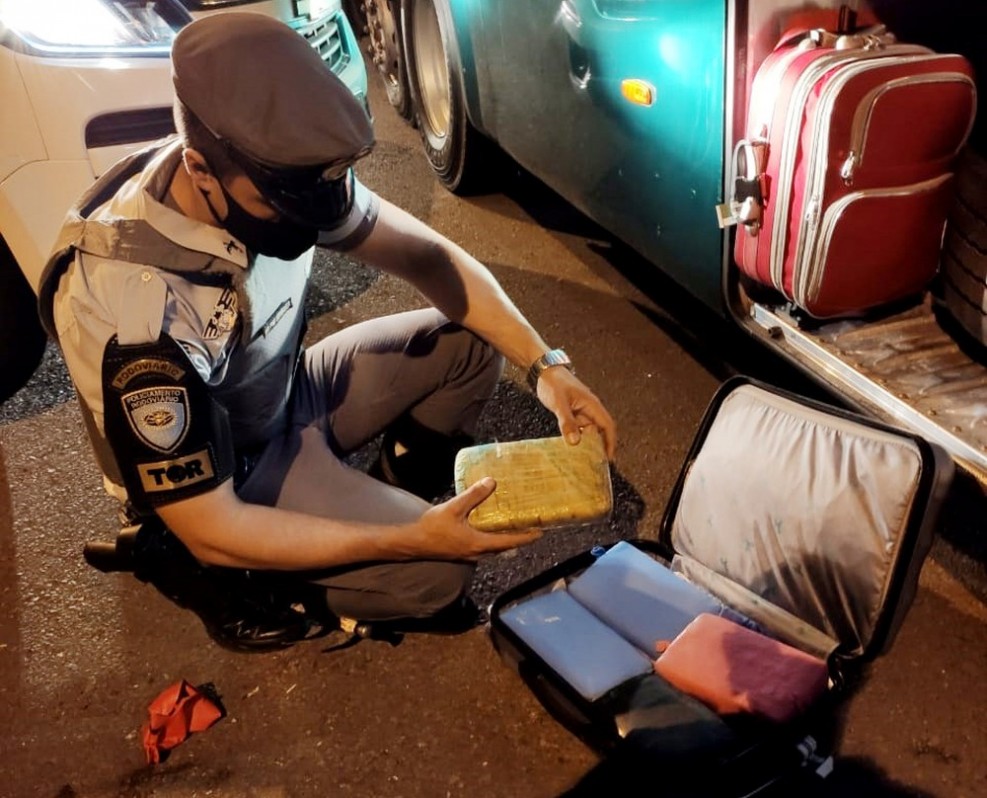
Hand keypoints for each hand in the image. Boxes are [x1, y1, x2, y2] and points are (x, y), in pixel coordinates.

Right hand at [411, 478, 541, 559]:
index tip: (541, 531)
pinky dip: (493, 537)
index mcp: (479, 543)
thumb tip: (492, 482)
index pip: (509, 541)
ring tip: (514, 525)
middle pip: (504, 546)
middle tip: (530, 526)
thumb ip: (473, 495)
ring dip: (506, 538)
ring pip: (494, 547)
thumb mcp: (454, 508)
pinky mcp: (462, 551)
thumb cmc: (433, 528)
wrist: (413, 543)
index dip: (526, 537)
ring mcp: (470, 554)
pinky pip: (484, 546)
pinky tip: (490, 527)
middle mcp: (478, 552)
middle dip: (519, 537)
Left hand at [536, 367, 616, 458]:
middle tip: (594, 464)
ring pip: (588, 432)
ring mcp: (581, 412)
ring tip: (582, 460)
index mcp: (592, 405)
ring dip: (586, 444)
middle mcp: (589, 409)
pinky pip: (577, 429)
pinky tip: (570, 447)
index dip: (610, 442)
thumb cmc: (553, 383)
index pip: (608, 426)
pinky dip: (576, 438)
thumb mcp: (559, 403)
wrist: (543, 371)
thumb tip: (575, 441)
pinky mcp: (572, 414)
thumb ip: (567, 422)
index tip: (609, 458)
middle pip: (599, 432)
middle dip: (599, 447)